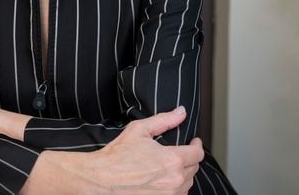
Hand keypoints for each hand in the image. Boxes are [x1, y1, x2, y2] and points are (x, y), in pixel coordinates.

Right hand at [22, 107, 202, 193]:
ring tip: (169, 165)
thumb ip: (164, 120)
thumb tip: (181, 112)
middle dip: (188, 158)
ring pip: (188, 182)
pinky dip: (175, 186)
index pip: (197, 153)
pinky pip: (178, 193)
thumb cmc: (117, 155)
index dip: (197, 145)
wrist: (102, 178)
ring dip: (183, 173)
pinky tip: (163, 178)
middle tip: (178, 152)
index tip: (193, 142)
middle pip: (194, 168)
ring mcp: (169, 193)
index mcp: (173, 160)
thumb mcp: (139, 130)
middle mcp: (175, 179)